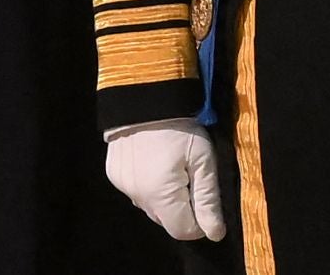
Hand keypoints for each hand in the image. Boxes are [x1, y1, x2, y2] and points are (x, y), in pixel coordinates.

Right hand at [104, 121, 223, 242]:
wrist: (144, 95)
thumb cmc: (180, 126)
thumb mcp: (202, 159)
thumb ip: (208, 199)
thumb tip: (215, 234)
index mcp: (161, 197)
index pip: (184, 231)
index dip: (200, 221)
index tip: (206, 198)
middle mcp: (138, 198)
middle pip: (166, 220)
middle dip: (182, 207)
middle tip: (191, 175)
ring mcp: (123, 187)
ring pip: (151, 206)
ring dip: (164, 196)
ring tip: (172, 165)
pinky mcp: (114, 174)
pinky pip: (136, 190)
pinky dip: (148, 184)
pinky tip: (153, 160)